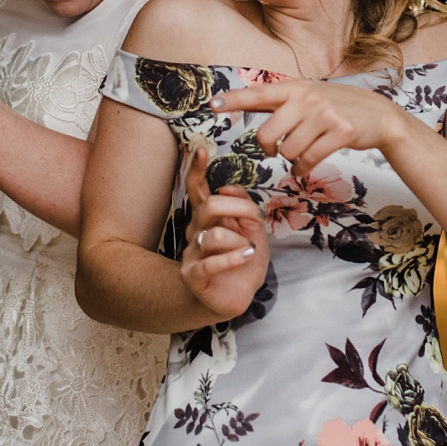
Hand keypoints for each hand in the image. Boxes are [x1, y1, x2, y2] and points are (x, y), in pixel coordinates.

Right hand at [181, 147, 269, 320]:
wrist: (236, 295)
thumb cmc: (243, 260)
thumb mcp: (253, 230)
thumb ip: (245, 208)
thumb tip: (229, 188)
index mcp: (208, 217)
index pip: (196, 188)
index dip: (196, 169)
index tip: (202, 149)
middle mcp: (196, 231)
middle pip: (209, 206)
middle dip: (237, 208)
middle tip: (254, 218)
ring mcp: (192, 254)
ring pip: (213, 235)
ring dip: (239, 241)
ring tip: (249, 250)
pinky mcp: (194, 276)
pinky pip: (211, 263)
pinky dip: (234, 258)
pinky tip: (246, 257)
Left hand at [209, 79, 409, 177]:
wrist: (378, 114)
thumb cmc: (337, 105)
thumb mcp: (308, 93)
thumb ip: (278, 99)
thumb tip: (242, 98)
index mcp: (295, 88)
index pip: (258, 93)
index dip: (234, 100)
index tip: (212, 105)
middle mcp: (307, 99)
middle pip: (267, 134)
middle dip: (267, 149)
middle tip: (274, 150)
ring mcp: (325, 116)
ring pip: (288, 151)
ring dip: (290, 159)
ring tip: (300, 153)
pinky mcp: (340, 133)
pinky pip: (308, 160)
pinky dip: (302, 169)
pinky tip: (306, 165)